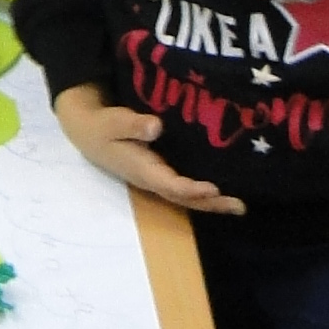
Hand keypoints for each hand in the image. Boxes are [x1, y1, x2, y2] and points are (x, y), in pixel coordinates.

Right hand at [53, 84, 247, 214]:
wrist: (89, 133)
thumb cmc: (102, 126)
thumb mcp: (112, 122)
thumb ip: (132, 124)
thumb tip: (156, 127)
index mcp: (142, 170)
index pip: (169, 184)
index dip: (191, 189)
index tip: (213, 188)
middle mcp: (153, 179)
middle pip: (184, 197)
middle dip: (211, 203)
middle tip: (239, 206)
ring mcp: (158, 177)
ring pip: (187, 194)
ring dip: (212, 201)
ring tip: (238, 205)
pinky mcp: (162, 171)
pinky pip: (185, 186)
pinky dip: (205, 191)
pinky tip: (223, 189)